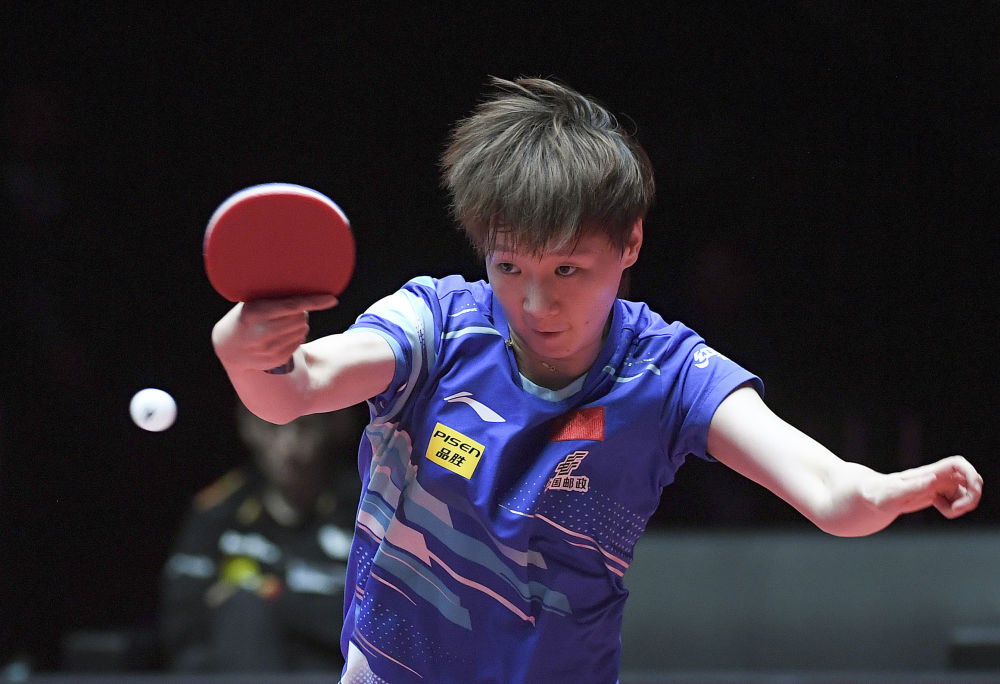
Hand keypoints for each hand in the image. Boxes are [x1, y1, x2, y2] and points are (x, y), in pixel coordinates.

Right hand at [212, 294, 338, 371]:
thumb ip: (272, 296)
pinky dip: (295, 336)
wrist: (229, 347)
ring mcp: (271, 349)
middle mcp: (264, 332)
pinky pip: (299, 342)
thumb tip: (303, 281)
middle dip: (300, 312)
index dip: (315, 302)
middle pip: (301, 318)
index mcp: (257, 313)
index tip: (332, 299)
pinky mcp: (277, 359)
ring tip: (281, 323)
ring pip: (302, 330)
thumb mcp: (251, 302)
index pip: (293, 306)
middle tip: (286, 311)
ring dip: (298, 324)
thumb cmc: (245, 317)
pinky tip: (280, 335)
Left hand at [864, 455, 982, 518]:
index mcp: (929, 472)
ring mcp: (939, 485)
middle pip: (969, 478)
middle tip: (957, 509)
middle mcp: (937, 476)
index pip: (957, 463)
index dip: (971, 473)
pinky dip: (955, 509)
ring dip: (964, 504)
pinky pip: (957, 501)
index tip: (972, 490)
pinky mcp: (938, 494)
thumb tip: (934, 478)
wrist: (872, 497)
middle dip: (972, 495)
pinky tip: (940, 508)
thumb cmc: (879, 494)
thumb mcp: (894, 494)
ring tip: (946, 510)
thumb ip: (914, 487)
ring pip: (966, 492)